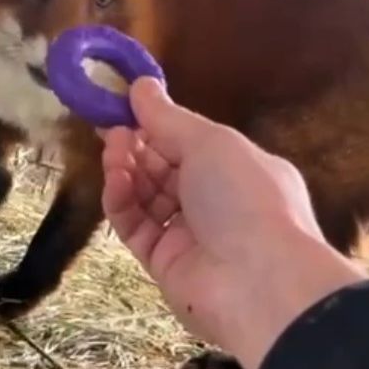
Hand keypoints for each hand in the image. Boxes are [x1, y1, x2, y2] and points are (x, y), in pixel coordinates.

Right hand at [100, 78, 365, 368]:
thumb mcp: (211, 143)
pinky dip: (123, 202)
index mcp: (240, 170)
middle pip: (165, 170)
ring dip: (127, 170)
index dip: (157, 125)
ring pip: (147, 197)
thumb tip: (142, 85)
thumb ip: (169, 118)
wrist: (260, 284)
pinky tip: (115, 180)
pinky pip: (136, 227)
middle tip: (108, 126)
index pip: (191, 143)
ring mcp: (190, 235)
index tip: (123, 106)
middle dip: (137, 146)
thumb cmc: (246, 197)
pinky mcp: (164, 263)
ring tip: (111, 149)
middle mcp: (217, 203)